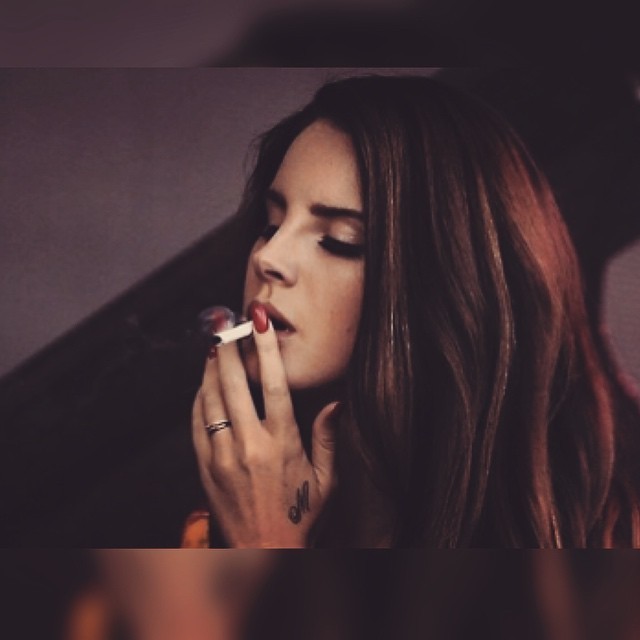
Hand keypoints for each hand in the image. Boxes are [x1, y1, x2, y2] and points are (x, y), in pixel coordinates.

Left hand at [192, 307, 339, 547]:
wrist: (264, 551)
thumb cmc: (299, 513)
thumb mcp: (325, 479)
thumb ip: (327, 438)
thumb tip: (336, 402)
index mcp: (282, 443)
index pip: (274, 385)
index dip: (266, 349)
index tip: (259, 321)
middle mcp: (250, 445)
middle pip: (235, 384)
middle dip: (230, 348)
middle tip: (225, 323)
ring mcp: (223, 455)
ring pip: (211, 399)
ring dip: (212, 368)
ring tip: (214, 345)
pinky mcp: (205, 467)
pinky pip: (196, 423)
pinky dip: (198, 398)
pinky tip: (204, 383)